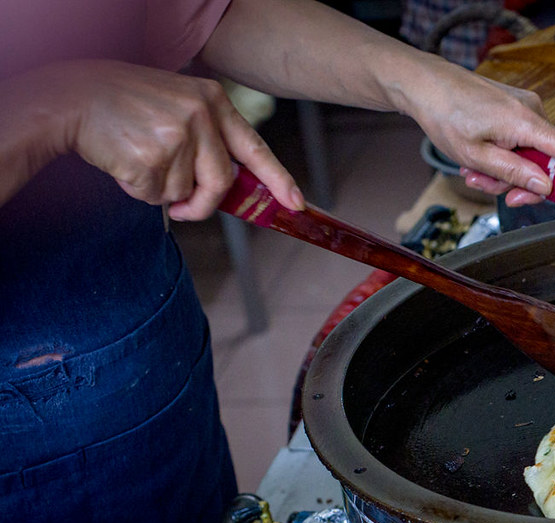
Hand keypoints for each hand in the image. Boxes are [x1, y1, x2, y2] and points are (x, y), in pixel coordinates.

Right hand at [1, 60, 302, 219]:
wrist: (72, 96)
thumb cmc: (127, 104)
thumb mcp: (178, 104)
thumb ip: (208, 137)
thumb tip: (229, 186)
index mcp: (212, 100)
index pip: (255, 148)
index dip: (278, 180)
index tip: (296, 204)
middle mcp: (199, 116)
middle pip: (221, 183)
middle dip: (202, 204)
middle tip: (183, 209)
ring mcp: (176, 136)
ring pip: (184, 192)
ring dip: (162, 191)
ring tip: (138, 158)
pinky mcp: (150, 157)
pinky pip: (156, 196)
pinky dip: (139, 190)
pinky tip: (124, 162)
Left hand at [400, 59, 554, 206]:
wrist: (426, 84)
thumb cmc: (447, 116)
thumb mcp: (476, 156)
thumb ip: (514, 173)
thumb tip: (548, 187)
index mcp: (526, 123)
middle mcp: (533, 112)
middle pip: (549, 163)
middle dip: (522, 184)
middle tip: (493, 191)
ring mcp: (526, 110)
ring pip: (530, 157)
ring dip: (505, 172)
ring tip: (473, 170)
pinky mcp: (518, 111)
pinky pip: (521, 144)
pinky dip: (503, 157)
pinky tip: (478, 158)